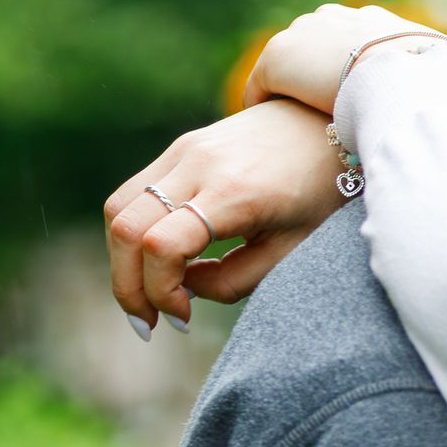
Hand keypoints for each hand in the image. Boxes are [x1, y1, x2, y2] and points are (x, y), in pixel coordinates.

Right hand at [104, 98, 344, 331]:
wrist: (327, 124)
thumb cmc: (319, 193)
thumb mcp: (291, 250)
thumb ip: (234, 281)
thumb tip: (183, 290)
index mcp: (234, 194)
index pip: (163, 245)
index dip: (160, 291)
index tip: (183, 317)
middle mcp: (199, 165)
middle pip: (126, 227)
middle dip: (127, 285)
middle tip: (149, 323)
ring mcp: (184, 150)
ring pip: (119, 207)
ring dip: (122, 259)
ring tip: (149, 296)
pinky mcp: (179, 148)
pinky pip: (134, 193)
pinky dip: (134, 233)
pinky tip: (160, 261)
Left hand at [246, 2, 437, 114]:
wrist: (406, 83)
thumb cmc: (439, 90)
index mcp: (380, 23)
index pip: (358, 39)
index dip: (351, 67)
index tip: (348, 92)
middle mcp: (340, 18)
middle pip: (316, 44)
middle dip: (314, 71)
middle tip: (313, 104)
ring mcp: (308, 36)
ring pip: (288, 64)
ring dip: (287, 88)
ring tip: (284, 118)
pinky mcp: (280, 59)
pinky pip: (261, 84)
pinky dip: (260, 101)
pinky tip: (261, 123)